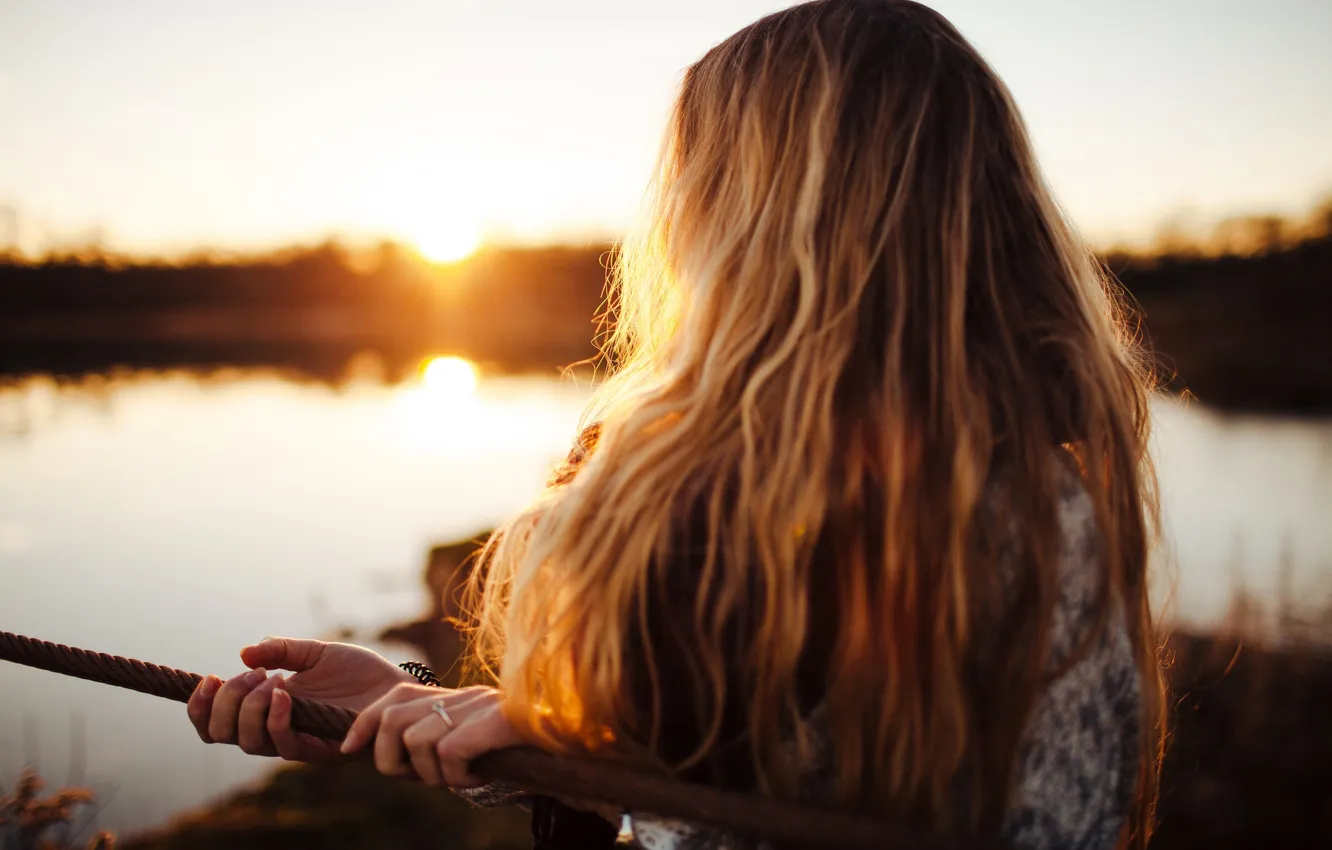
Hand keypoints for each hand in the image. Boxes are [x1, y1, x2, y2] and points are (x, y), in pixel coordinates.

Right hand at [186, 637, 415, 761]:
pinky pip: (283, 745)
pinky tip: (286, 693)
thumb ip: (280, 650)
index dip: (200, 707)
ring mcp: (294, 741)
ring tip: (272, 680)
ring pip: (247, 742)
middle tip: (252, 675)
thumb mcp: (315, 652)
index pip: (215, 723)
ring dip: (249, 708)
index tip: (210, 677)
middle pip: (221, 735)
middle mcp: (273, 729)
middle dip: (224, 702)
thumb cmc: (359, 672)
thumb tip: (243, 653)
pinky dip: (276, 718)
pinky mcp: (318, 749)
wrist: (396, 687)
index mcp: (265, 708)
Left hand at [340, 684, 524, 786]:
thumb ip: (438, 743)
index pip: (391, 698)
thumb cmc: (525, 758)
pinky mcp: (501, 721)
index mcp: (455, 698)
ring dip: (431, 774)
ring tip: (458, 778)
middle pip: (393, 720)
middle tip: (420, 778)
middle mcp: (466, 696)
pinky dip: (457, 776)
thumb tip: (389, 756)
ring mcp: (483, 707)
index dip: (362, 725)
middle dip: (391, 761)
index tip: (347, 750)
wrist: (582, 747)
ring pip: (418, 741)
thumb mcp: (473, 748)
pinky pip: (451, 753)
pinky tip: (476, 777)